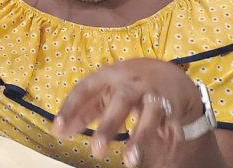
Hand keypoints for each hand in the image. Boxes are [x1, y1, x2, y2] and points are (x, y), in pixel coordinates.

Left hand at [53, 58, 202, 166]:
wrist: (168, 74)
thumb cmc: (126, 85)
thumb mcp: (104, 90)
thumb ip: (84, 109)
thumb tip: (59, 131)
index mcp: (109, 76)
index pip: (85, 90)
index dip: (71, 108)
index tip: (58, 129)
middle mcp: (132, 83)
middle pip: (120, 102)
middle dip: (109, 127)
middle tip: (96, 150)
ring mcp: (155, 95)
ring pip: (149, 117)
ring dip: (140, 139)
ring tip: (130, 161)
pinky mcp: (173, 108)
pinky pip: (171, 126)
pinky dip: (167, 140)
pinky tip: (162, 157)